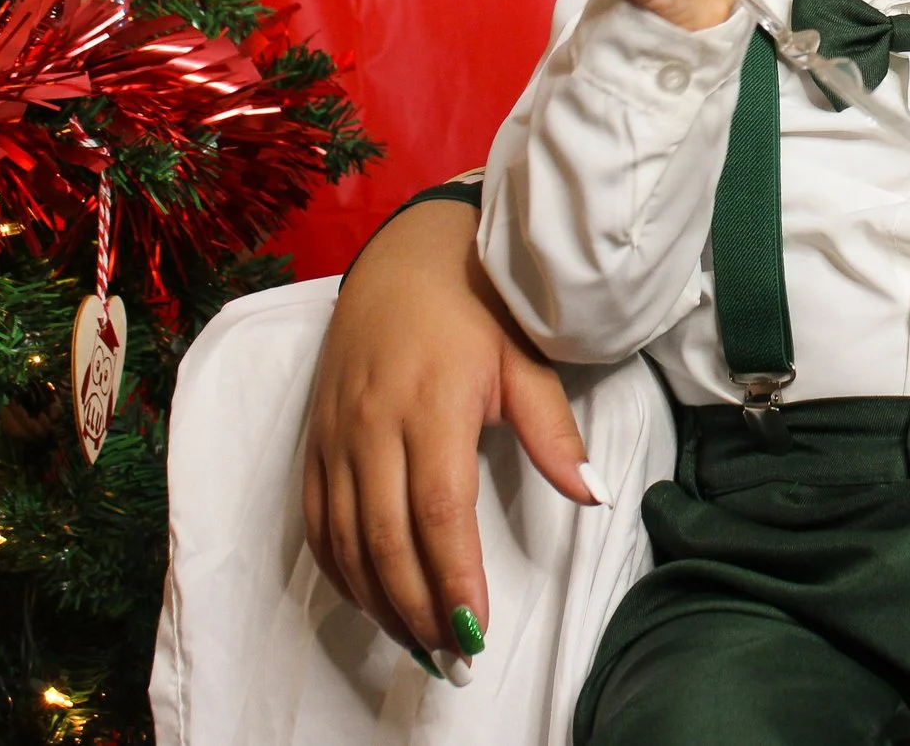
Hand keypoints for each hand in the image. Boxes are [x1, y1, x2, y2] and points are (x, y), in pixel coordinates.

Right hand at [302, 199, 596, 669]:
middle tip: (453, 654)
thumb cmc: (477, 306)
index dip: (455, 577)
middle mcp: (373, 426)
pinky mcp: (315, 440)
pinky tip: (371, 599)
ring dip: (378, 601)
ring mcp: (336, 435)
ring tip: (419, 641)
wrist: (405, 256)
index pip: (440, 511)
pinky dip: (341, 570)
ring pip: (345, 540)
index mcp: (432, 405)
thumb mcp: (527, 359)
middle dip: (418, 607)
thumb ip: (554, 433)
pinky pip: (316, 521)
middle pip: (387, 539)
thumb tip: (594, 495)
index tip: (477, 626)